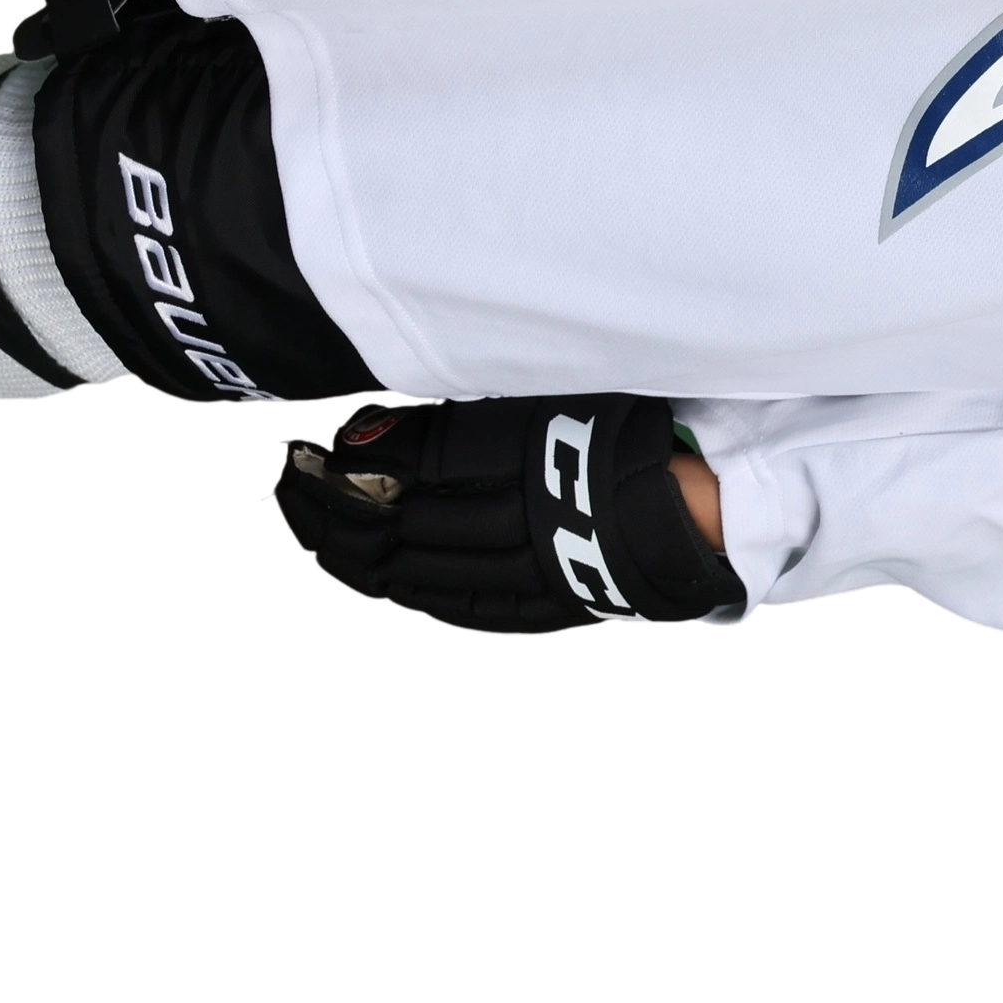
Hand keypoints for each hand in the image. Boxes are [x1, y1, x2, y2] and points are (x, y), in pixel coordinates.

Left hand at [271, 396, 743, 636]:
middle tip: (289, 486)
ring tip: (312, 530)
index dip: (353, 460)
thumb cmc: (635, 433)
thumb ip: (475, 411)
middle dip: (333, 509)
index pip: (414, 466)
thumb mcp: (561, 393)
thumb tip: (370, 434)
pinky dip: (406, 591)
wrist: (713, 510)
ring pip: (417, 576)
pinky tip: (373, 576)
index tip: (313, 447)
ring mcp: (531, 575)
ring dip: (353, 554)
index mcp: (532, 460)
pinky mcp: (543, 607)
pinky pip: (458, 608)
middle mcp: (524, 523)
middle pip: (402, 526)